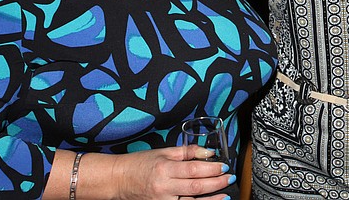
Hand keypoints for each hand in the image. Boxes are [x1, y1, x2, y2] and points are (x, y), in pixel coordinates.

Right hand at [71, 147, 233, 199]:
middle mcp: (164, 186)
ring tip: (225, 195)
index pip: (194, 169)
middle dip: (216, 183)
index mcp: (165, 168)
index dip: (212, 168)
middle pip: (196, 186)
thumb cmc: (140, 163)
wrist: (119, 179)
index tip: (224, 166)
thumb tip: (209, 152)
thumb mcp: (163, 152)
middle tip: (230, 177)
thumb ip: (187, 152)